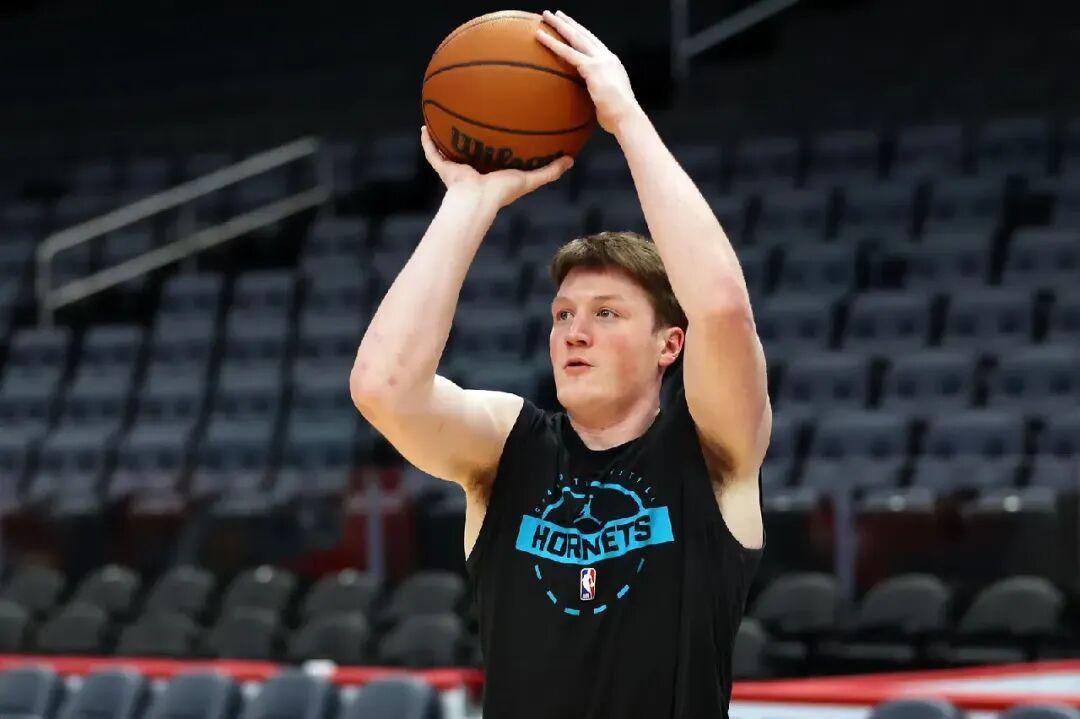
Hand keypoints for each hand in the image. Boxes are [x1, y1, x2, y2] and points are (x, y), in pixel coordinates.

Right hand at [420, 126, 573, 208]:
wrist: (477, 200)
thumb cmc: (503, 193)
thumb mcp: (530, 179)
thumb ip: (550, 171)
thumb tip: (571, 160)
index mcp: (492, 172)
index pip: (495, 156)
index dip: (497, 144)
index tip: (500, 130)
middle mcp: (474, 170)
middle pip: (471, 150)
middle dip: (471, 137)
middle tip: (472, 119)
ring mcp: (457, 169)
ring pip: (449, 150)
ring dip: (445, 137)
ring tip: (442, 118)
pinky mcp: (444, 169)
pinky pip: (432, 153)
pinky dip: (427, 142)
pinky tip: (424, 126)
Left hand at [536, 10, 641, 134]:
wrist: (626, 117)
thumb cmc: (617, 116)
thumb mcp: (607, 99)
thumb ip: (597, 92)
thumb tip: (589, 99)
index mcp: (611, 63)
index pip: (594, 43)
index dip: (581, 33)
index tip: (571, 26)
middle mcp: (606, 57)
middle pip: (584, 35)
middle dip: (569, 23)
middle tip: (556, 14)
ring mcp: (600, 61)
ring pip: (575, 37)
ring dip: (559, 25)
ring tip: (545, 16)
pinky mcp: (591, 68)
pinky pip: (567, 52)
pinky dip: (552, 43)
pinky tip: (540, 36)